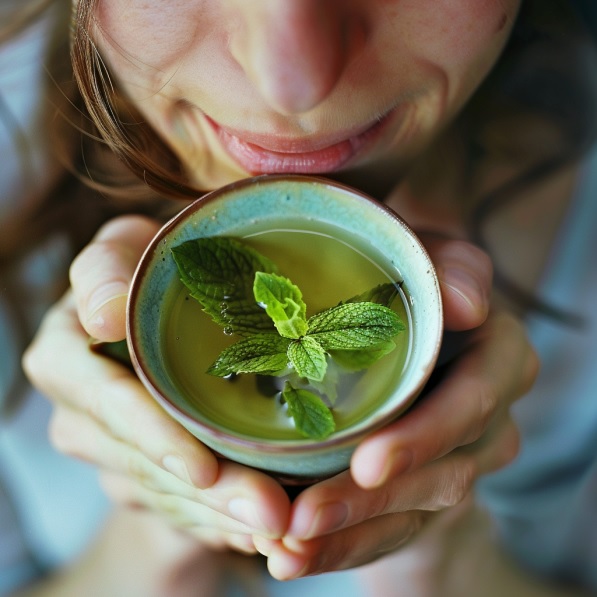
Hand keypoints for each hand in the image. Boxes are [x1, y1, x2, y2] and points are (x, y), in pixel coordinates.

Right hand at [23, 215, 290, 553]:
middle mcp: (78, 409)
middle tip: (271, 513)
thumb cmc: (148, 268)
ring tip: (277, 527)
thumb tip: (101, 313)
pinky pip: (175, 508)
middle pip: (141, 461)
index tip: (202, 467)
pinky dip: (218, 521)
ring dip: (221, 515)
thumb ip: (107, 269)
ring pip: (164, 494)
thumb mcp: (125, 251)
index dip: (150, 434)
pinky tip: (257, 530)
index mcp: (65, 353)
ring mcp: (107, 448)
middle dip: (208, 492)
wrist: (161, 313)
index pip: (103, 400)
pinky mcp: (136, 473)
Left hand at [253, 236, 538, 578]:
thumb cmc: (409, 283)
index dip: (427, 436)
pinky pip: (391, 528)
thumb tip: (467, 301)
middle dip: (372, 502)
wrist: (404, 327)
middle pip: (442, 473)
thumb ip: (451, 268)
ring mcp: (459, 459)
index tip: (368, 462)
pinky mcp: (424, 489)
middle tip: (304, 520)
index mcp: (499, 357)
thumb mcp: (427, 261)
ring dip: (349, 535)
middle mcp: (488, 417)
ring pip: (412, 512)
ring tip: (286, 551)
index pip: (475, 402)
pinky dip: (342, 546)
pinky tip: (294, 557)